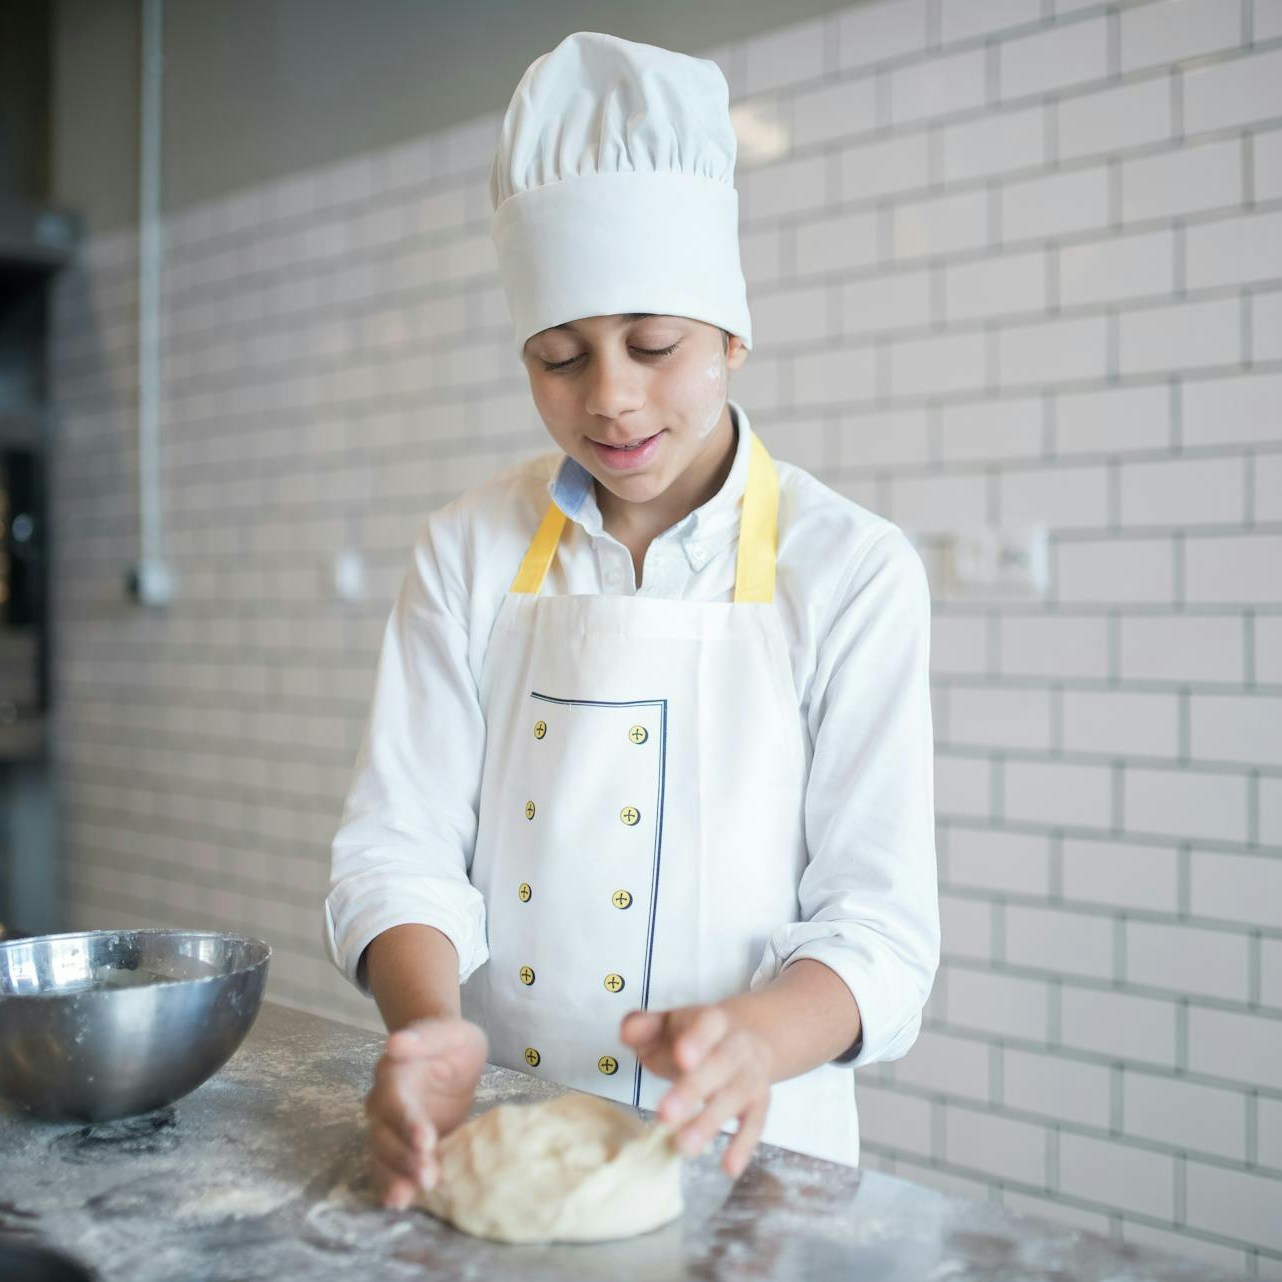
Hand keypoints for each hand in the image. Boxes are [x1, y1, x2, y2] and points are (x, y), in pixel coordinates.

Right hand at [364, 1016, 486, 1208]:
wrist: (449, 1054)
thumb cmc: (450, 1042)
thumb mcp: (448, 1032)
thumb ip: (424, 1036)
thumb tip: (394, 1042)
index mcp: (392, 1074)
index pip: (395, 1101)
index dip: (407, 1122)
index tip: (426, 1140)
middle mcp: (383, 1104)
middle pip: (385, 1135)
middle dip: (404, 1158)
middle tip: (428, 1177)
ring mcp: (390, 1128)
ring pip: (381, 1156)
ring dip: (394, 1177)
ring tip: (408, 1198)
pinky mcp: (402, 1146)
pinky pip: (389, 1168)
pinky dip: (391, 1185)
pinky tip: (402, 1202)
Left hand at [619, 1004, 771, 1178]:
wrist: (744, 1038)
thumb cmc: (692, 1036)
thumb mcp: (666, 1024)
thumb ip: (643, 1026)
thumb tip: (626, 1032)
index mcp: (712, 1021)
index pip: (708, 1024)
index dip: (697, 1040)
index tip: (681, 1057)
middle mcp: (738, 1045)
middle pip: (720, 1064)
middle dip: (694, 1089)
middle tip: (665, 1114)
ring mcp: (751, 1075)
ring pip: (735, 1096)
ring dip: (711, 1122)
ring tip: (684, 1146)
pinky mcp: (760, 1103)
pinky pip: (756, 1123)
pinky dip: (744, 1145)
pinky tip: (729, 1168)